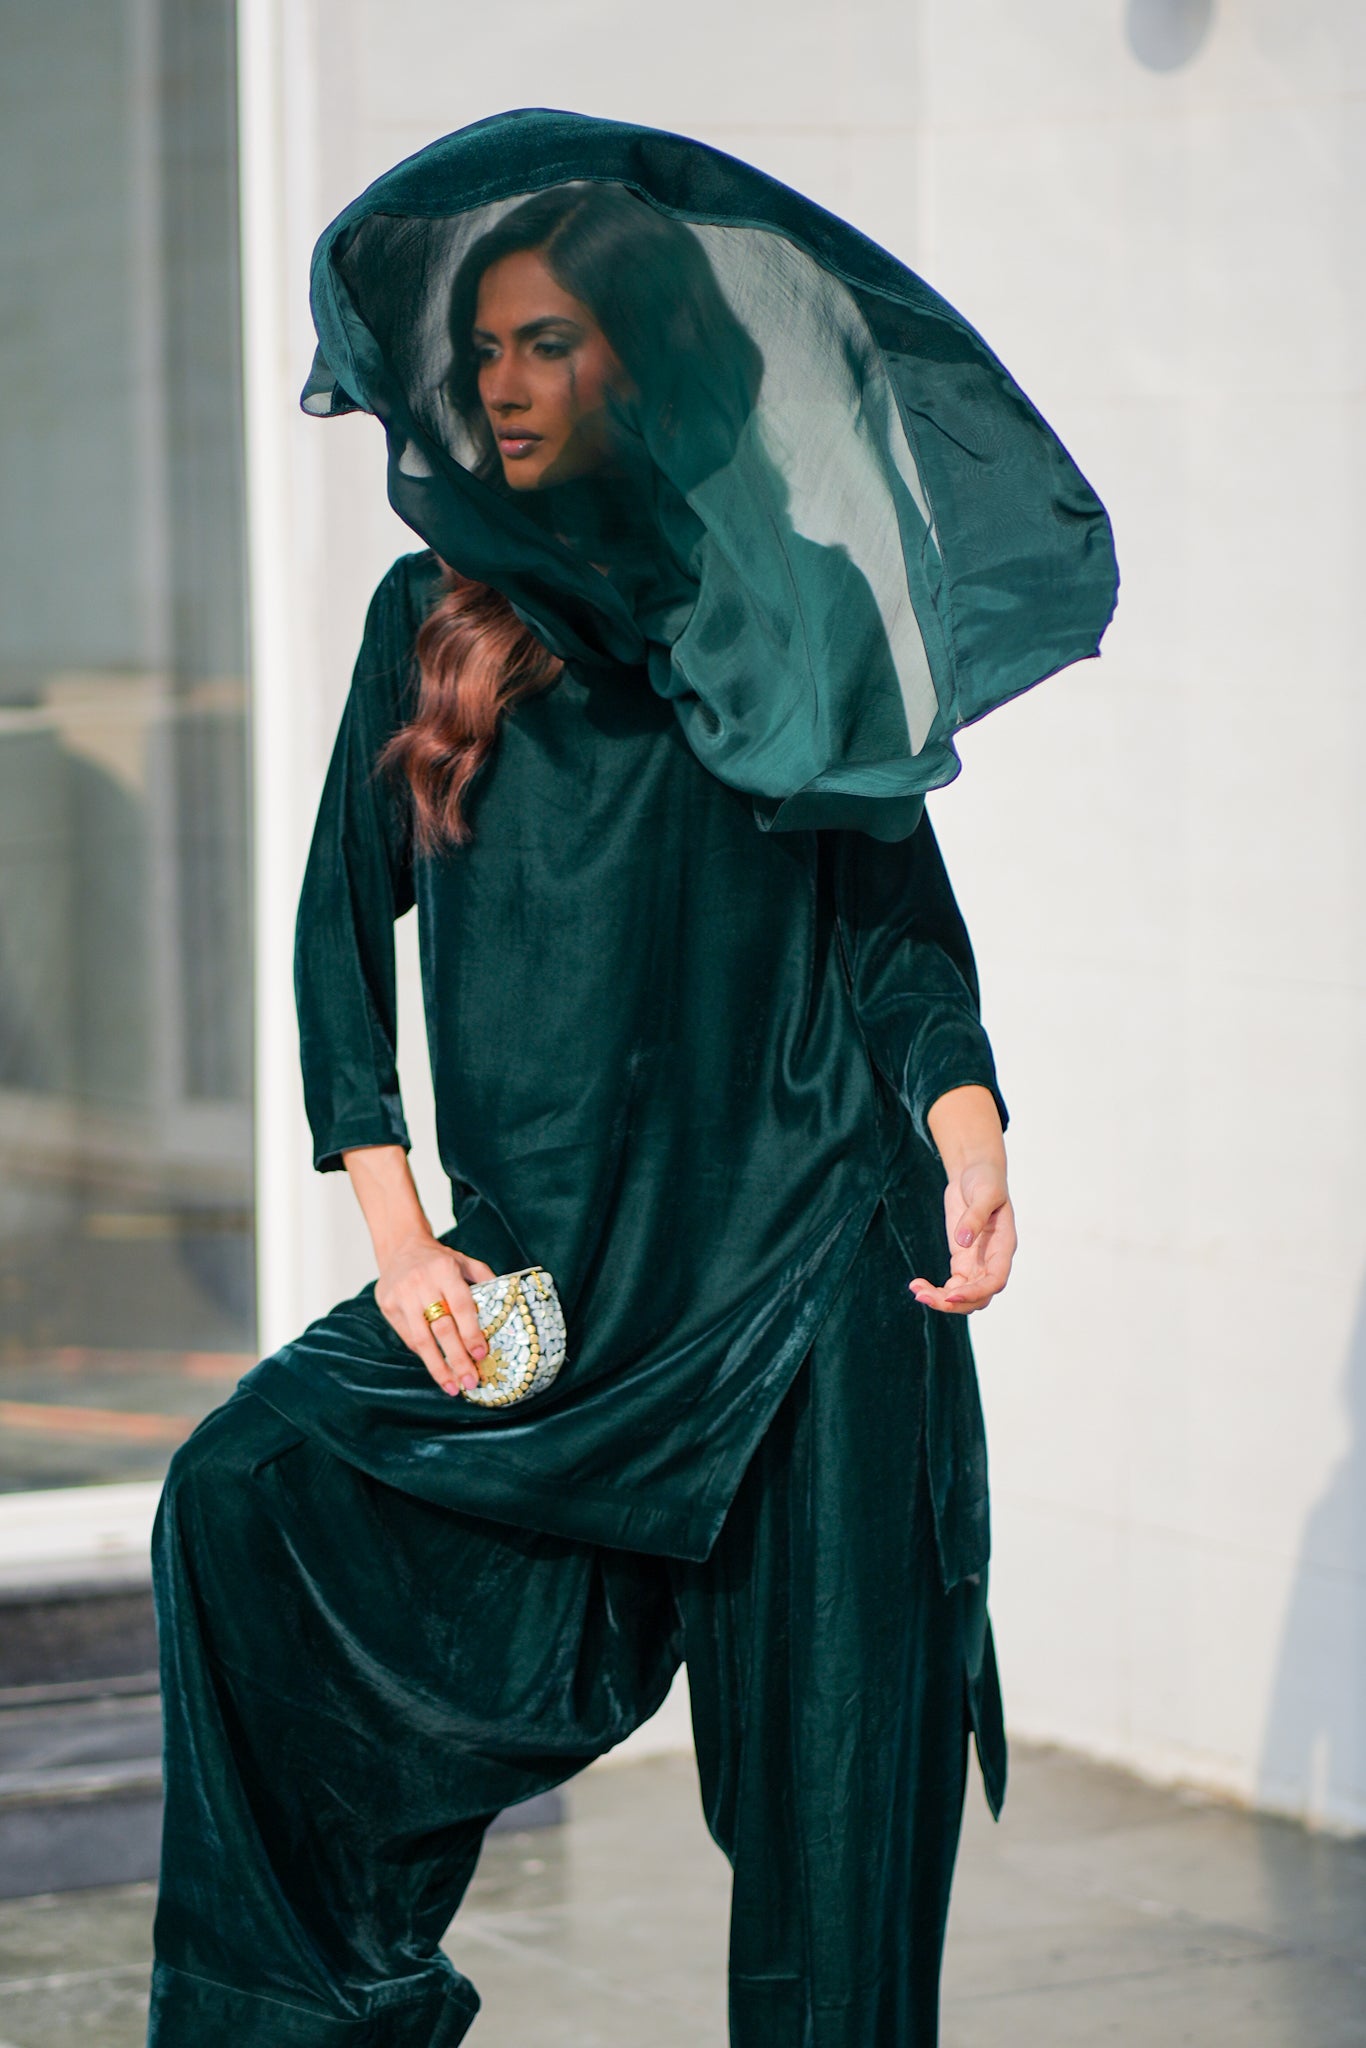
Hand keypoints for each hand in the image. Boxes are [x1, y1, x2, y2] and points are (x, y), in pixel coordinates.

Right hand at [374, 1231, 497, 1393]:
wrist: (400, 1248)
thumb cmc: (439, 1259)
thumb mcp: (465, 1261)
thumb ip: (485, 1279)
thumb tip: (508, 1304)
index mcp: (444, 1269)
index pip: (460, 1306)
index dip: (471, 1333)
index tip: (482, 1355)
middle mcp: (421, 1282)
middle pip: (441, 1328)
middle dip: (458, 1359)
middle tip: (471, 1382)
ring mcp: (401, 1295)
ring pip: (422, 1339)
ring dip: (438, 1367)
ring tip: (453, 1387)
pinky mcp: (387, 1306)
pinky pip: (409, 1338)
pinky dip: (425, 1356)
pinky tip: (438, 1370)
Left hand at [909, 1159, 1016, 1314]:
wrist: (975, 1171)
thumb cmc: (985, 1180)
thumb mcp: (984, 1193)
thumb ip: (975, 1216)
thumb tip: (963, 1241)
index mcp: (1004, 1246)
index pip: (995, 1280)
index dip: (976, 1292)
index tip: (951, 1295)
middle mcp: (993, 1260)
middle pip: (979, 1296)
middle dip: (953, 1302)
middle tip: (923, 1297)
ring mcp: (977, 1262)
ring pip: (964, 1295)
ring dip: (942, 1300)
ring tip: (916, 1292)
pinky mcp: (962, 1259)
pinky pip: (953, 1285)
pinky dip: (937, 1290)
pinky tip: (917, 1285)